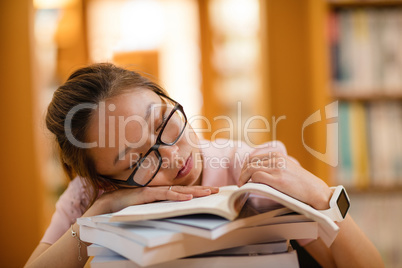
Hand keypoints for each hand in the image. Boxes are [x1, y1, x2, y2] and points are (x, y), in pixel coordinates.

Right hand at [84, 185, 218, 216]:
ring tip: (209, 193)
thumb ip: (159, 208)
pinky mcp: (147, 194)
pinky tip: (188, 198)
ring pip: (179, 191)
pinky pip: (165, 195)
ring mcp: (154, 191)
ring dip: (195, 192)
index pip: (183, 192)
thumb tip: (172, 214)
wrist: (107, 206)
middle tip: (218, 190)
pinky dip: (177, 196)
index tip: (211, 192)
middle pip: (185, 189)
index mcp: (161, 194)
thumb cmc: (126, 208)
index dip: (197, 191)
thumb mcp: (146, 209)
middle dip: (202, 189)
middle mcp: (159, 190)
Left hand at [238, 152, 331, 209]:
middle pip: (249, 162)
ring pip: (251, 169)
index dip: (245, 167)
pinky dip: (250, 183)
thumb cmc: (302, 184)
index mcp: (278, 155)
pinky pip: (256, 177)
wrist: (316, 191)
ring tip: (242, 186)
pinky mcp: (278, 180)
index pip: (253, 157)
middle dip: (242, 173)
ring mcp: (277, 168)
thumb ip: (274, 167)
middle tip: (241, 182)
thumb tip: (256, 173)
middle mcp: (277, 159)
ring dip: (243, 178)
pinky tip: (250, 188)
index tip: (243, 175)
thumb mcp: (287, 168)